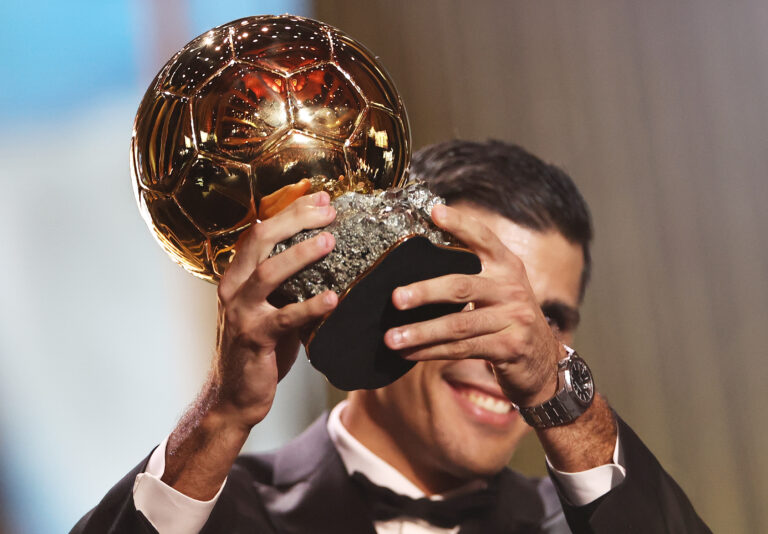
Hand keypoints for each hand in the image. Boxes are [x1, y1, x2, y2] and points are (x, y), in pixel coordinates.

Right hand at [212, 190, 338, 430]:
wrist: (233, 395)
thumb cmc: (259, 348)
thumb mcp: (270, 307)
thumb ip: (288, 283)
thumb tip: (327, 253)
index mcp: (236, 275)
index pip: (260, 230)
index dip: (290, 211)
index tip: (321, 198)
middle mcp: (233, 288)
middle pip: (260, 240)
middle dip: (295, 220)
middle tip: (329, 211)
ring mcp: (241, 313)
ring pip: (268, 273)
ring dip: (300, 254)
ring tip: (330, 241)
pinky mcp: (255, 339)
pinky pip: (285, 318)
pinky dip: (310, 306)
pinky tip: (333, 298)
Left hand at [383, 204, 561, 406]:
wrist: (542, 357)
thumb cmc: (507, 315)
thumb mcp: (499, 286)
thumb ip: (472, 271)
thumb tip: (416, 262)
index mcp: (507, 266)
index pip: (484, 239)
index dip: (461, 224)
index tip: (434, 212)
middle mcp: (512, 289)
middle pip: (462, 287)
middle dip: (425, 292)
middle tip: (395, 299)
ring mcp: (513, 319)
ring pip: (458, 325)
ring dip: (421, 332)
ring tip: (392, 338)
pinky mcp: (509, 348)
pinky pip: (462, 349)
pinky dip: (431, 352)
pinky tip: (408, 353)